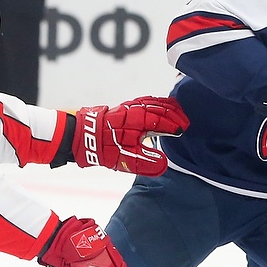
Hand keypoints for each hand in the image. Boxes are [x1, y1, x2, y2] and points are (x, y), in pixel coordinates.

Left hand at [73, 96, 188, 175]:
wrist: (80, 135)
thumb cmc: (103, 147)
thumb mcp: (125, 160)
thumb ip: (146, 163)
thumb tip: (164, 165)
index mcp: (139, 121)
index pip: (163, 120)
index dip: (174, 125)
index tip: (183, 130)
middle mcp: (135, 111)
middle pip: (161, 108)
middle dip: (175, 114)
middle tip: (185, 122)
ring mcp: (129, 107)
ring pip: (153, 102)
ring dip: (167, 106)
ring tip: (177, 112)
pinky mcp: (124, 107)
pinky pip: (145, 101)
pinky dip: (156, 102)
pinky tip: (159, 105)